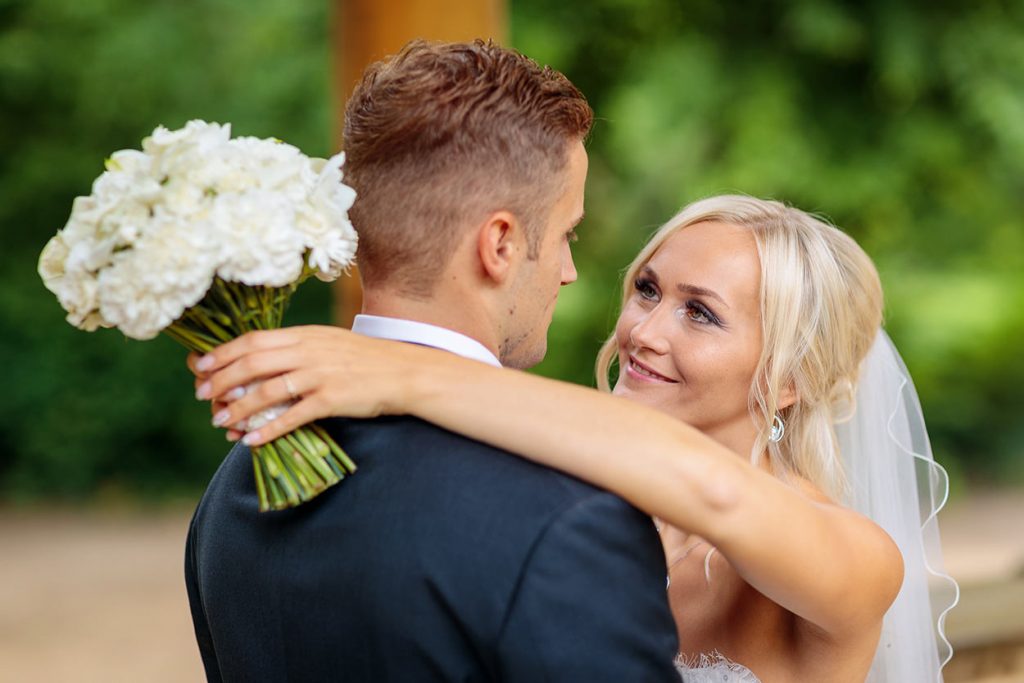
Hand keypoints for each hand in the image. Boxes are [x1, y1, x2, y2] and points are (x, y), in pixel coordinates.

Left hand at [187, 325, 433, 444]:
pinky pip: (293, 416)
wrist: (404, 372)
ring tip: (220, 422)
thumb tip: (260, 360)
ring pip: (267, 391)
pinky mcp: (333, 399)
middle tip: (204, 397)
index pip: (253, 340)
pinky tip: (251, 441)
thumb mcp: (328, 343)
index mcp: (305, 335)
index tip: (200, 366)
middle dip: (221, 381)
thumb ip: (297, 348)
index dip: (223, 354)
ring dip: (239, 409)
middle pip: (253, 364)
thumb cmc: (365, 360)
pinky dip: (268, 429)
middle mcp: (309, 352)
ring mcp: (320, 375)